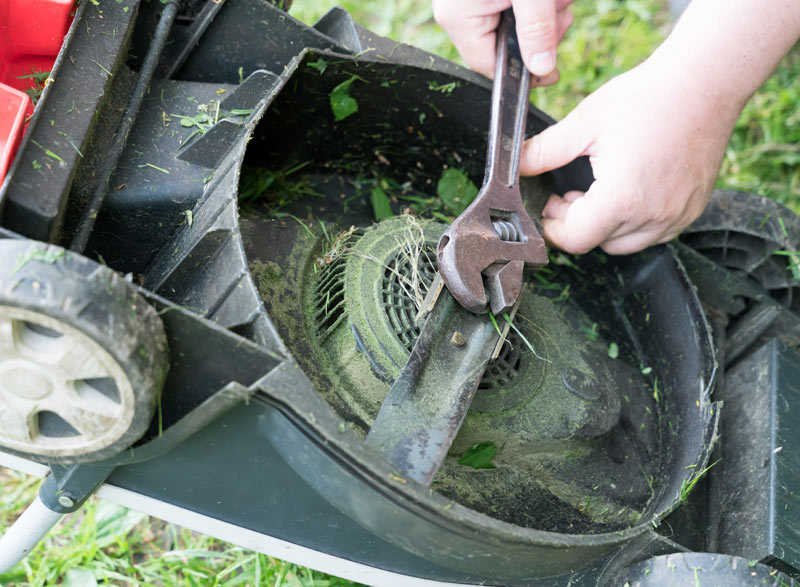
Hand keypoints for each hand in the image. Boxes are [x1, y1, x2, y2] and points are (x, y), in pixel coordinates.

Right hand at [433, 0, 573, 79]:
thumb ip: (537, 30)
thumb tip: (541, 69)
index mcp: (460, 19)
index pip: (490, 66)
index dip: (524, 71)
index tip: (552, 71)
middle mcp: (455, 13)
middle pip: (500, 47)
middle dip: (537, 36)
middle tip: (562, 17)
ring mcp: (462, 1)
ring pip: (506, 27)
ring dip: (537, 17)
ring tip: (557, 0)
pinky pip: (504, 9)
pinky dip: (528, 4)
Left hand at [520, 58, 741, 254]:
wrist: (704, 81)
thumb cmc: (648, 97)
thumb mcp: (584, 124)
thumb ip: (544, 152)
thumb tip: (517, 166)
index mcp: (621, 200)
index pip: (574, 240)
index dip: (553, 227)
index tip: (548, 207)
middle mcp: (652, 216)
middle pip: (598, 242)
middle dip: (576, 223)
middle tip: (568, 193)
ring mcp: (676, 216)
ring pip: (625, 243)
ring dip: (604, 225)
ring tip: (598, 190)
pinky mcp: (691, 210)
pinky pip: (654, 233)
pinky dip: (634, 222)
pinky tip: (628, 190)